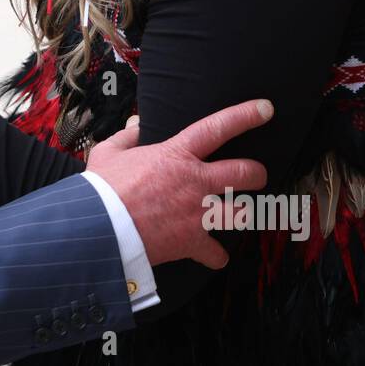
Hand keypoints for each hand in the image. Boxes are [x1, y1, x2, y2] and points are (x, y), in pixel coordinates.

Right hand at [87, 100, 272, 268]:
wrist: (99, 227)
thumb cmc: (102, 188)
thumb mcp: (109, 151)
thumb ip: (127, 136)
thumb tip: (137, 124)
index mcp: (177, 154)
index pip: (218, 127)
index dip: (245, 115)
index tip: (265, 109)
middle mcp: (195, 181)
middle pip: (245, 173)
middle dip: (257, 173)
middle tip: (256, 175)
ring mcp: (198, 213)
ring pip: (242, 213)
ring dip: (243, 214)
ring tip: (240, 213)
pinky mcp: (192, 241)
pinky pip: (216, 254)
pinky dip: (215, 256)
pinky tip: (214, 255)